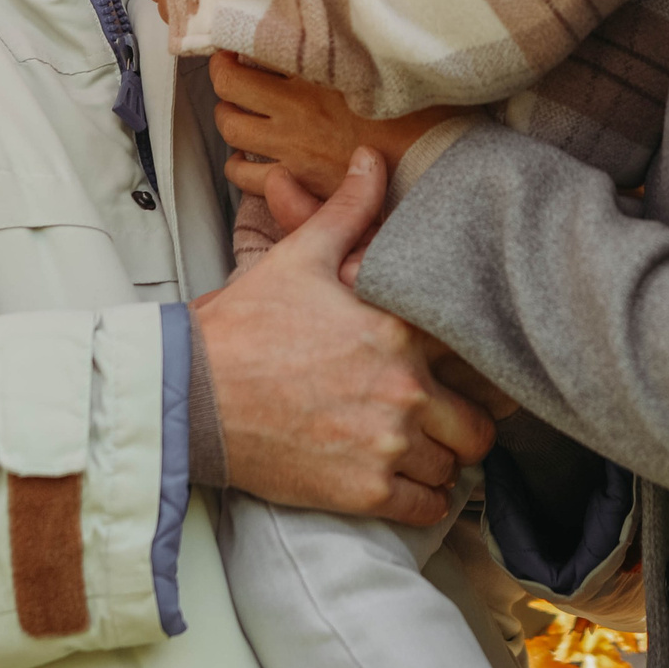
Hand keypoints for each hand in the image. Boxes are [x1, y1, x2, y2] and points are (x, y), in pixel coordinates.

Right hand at [197, 149, 494, 523]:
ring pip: (454, 469)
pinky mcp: (364, 492)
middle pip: (478, 425)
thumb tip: (371, 160)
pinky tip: (400, 483)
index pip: (476, 353)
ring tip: (416, 450)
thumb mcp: (301, 258)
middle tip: (443, 421)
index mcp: (397, 330)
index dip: (477, 364)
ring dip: (440, 462)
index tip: (466, 371)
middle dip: (463, 425)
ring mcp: (386, 444)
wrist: (191, 393)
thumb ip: (349, 211)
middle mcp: (404, 389)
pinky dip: (421, 501)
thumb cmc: (244, 326)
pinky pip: (427, 508)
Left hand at [209, 51, 469, 202]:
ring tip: (236, 108)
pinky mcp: (298, 181)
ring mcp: (291, 146)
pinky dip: (238, 166)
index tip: (246, 36)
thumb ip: (365, 41)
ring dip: (228, 115)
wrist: (431, 165)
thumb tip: (361, 21)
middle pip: (230, 85)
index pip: (258, 45)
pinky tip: (244, 159)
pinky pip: (246, 177)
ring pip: (231, 127)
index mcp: (317, 70)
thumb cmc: (424, 114)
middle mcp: (295, 107)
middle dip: (224, 74)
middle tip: (231, 67)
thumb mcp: (395, 60)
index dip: (245, 38)